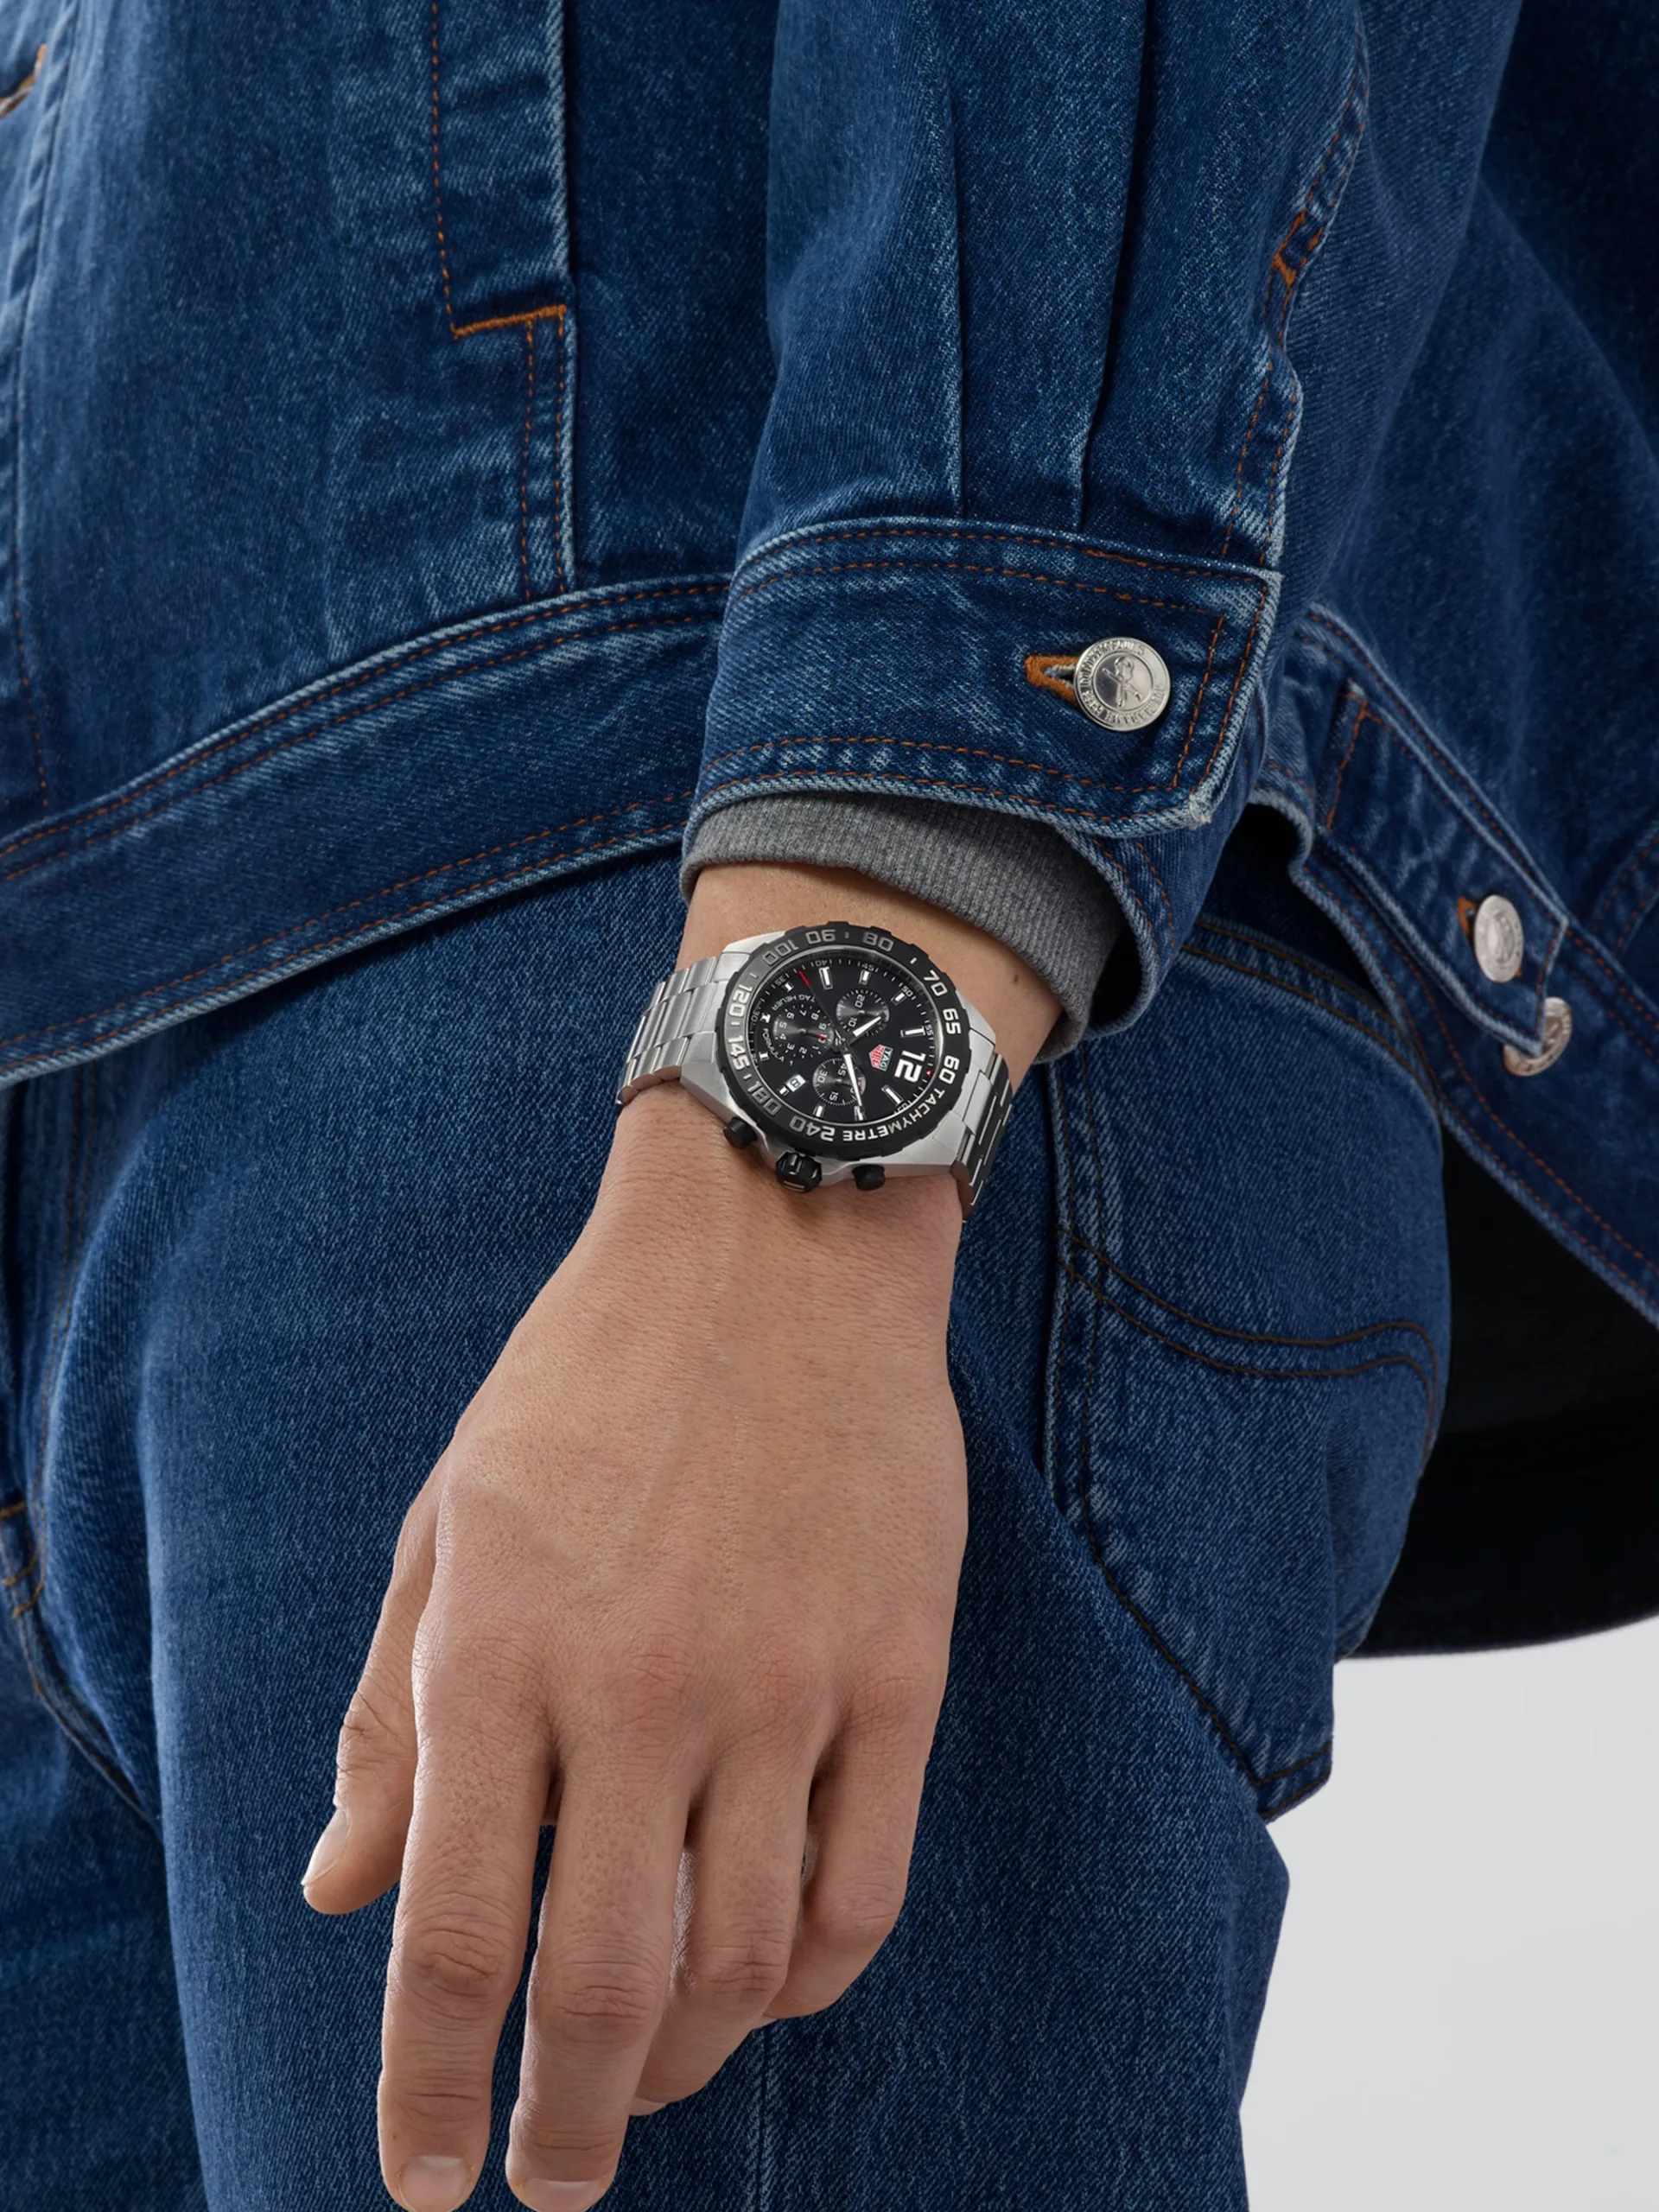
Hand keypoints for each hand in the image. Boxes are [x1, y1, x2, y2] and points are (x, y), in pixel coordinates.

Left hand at [303, 1083, 967, 2211]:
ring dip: (685, 2059)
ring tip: (644, 2081)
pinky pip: (862, 1884)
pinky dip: (812, 1979)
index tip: (423, 2184)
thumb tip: (338, 1895)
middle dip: (563, 2126)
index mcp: (501, 1649)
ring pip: (744, 1960)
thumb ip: (391, 1719)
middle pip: (600, 1986)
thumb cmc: (585, 1379)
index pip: (453, 1939)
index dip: (427, 2092)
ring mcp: (785, 1682)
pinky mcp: (897, 1669)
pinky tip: (771, 1989)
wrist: (775, 1246)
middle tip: (550, 2181)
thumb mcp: (446, 1524)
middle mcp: (640, 1688)